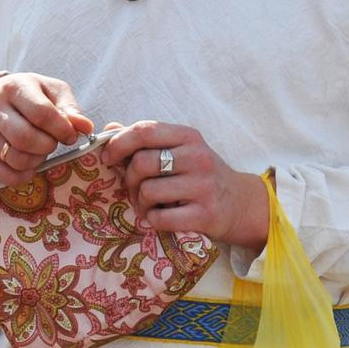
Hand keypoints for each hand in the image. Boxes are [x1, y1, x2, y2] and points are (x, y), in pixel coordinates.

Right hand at [0, 72, 93, 187]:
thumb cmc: (31, 95)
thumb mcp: (53, 92)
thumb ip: (70, 109)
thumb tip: (85, 128)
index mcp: (13, 87)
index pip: (41, 114)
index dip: (62, 129)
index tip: (70, 135)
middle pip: (25, 139)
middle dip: (48, 146)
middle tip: (53, 142)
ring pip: (16, 159)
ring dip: (37, 160)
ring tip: (40, 150)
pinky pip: (4, 175)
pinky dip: (23, 176)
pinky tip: (30, 166)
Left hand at [100, 122, 269, 247]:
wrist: (241, 204)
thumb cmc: (201, 176)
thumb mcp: (180, 151)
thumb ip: (147, 141)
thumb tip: (110, 128)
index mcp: (189, 136)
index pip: (145, 130)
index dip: (119, 143)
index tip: (107, 158)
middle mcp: (198, 157)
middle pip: (142, 163)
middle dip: (128, 179)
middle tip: (132, 188)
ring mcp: (203, 186)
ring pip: (147, 191)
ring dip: (139, 202)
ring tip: (147, 205)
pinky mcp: (204, 214)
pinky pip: (159, 217)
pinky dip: (152, 220)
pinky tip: (160, 217)